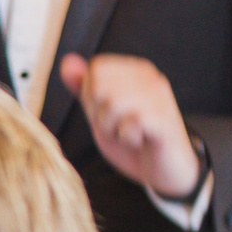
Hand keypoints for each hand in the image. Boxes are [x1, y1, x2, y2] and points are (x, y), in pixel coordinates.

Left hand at [60, 53, 202, 198]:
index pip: (96, 70)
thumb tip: (67, 61)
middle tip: (121, 126)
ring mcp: (160, 97)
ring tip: (131, 134)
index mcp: (135, 70)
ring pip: (112, 103)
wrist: (164, 170)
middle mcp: (150, 77)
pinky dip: (128, 138)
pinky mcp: (164, 118)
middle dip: (101, 114)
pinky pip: (130, 123)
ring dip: (113, 128)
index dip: (93, 97)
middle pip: (100, 86)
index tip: (112, 113)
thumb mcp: (100, 113)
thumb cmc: (131, 139)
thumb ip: (83, 89)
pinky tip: (141, 141)